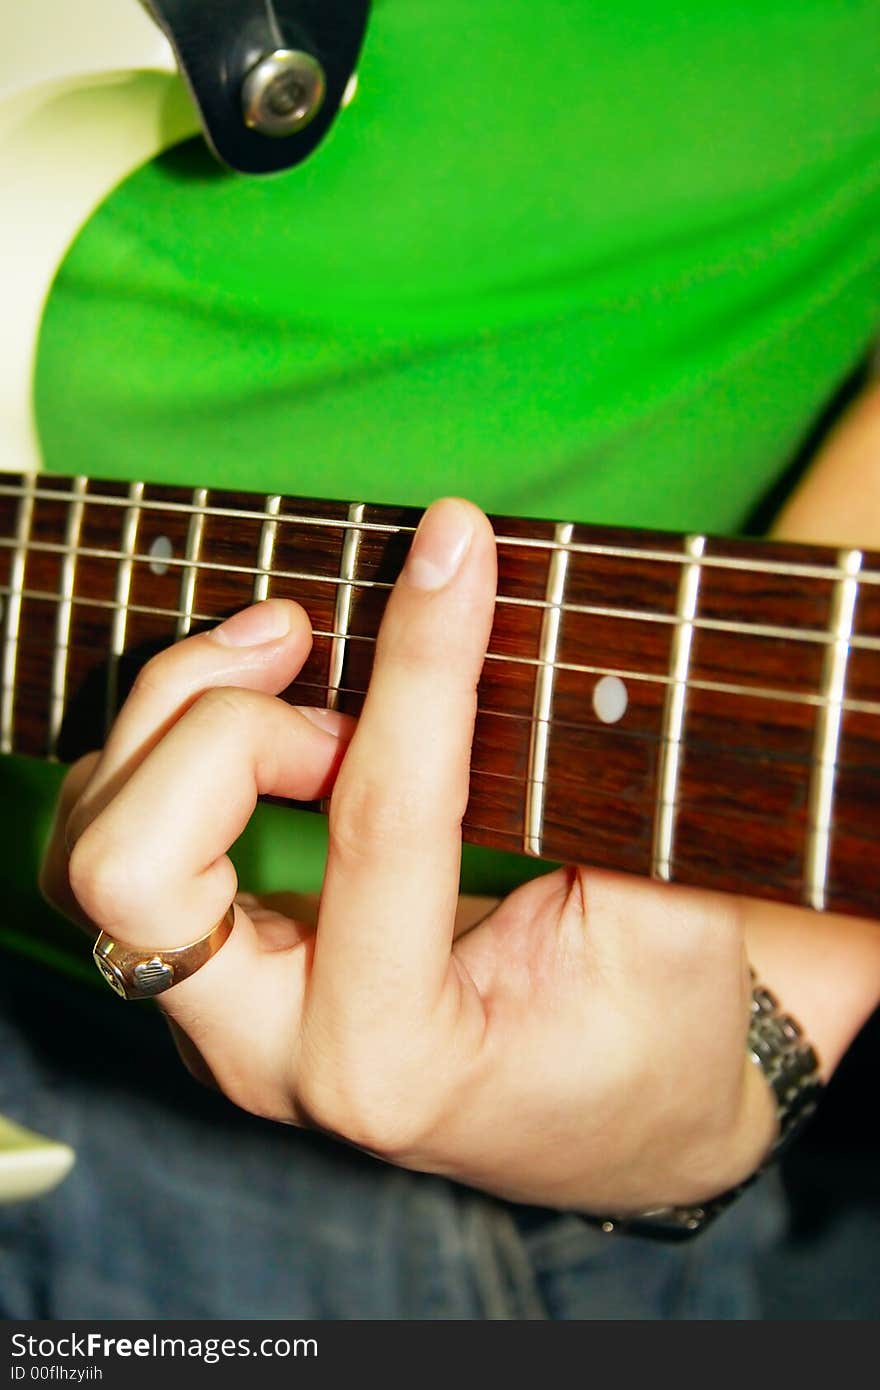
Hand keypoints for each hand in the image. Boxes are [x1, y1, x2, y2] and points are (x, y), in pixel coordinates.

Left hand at [41, 498, 779, 1213]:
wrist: (613, 1122)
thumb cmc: (653, 1031)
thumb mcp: (665, 917)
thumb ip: (595, 787)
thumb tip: (516, 623)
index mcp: (397, 1056)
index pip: (380, 824)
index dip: (422, 665)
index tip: (456, 548)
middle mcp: (269, 1053)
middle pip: (132, 870)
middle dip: (228, 729)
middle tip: (330, 673)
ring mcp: (220, 1021)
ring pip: (94, 848)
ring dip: (176, 719)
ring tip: (290, 654)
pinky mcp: (207, 980)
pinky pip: (113, 843)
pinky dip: (165, 747)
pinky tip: (262, 710)